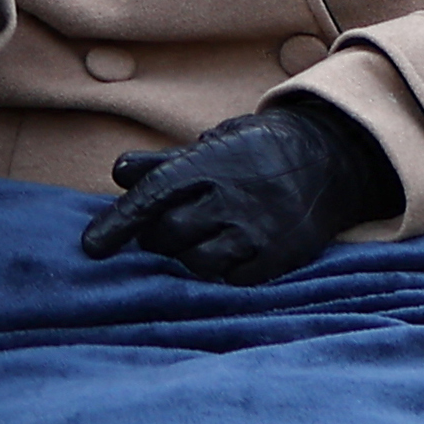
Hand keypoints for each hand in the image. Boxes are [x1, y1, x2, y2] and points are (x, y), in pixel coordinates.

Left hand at [79, 97, 402, 283]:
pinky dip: (222, 272)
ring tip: (198, 242)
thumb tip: (119, 172)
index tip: (91, 248)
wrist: (332, 160)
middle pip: (168, 236)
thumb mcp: (215, 144)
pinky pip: (233, 279)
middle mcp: (232, 198)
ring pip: (197, 263)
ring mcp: (257, 230)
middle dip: (157, 239)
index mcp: (210, 164)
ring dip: (187, 258)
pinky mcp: (278, 256)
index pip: (152, 196)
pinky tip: (228, 254)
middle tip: (166, 231)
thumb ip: (165, 162)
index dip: (117, 223)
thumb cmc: (260, 151)